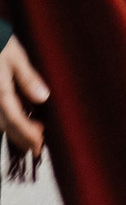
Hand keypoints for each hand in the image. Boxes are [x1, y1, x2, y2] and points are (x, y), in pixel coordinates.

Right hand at [0, 36, 47, 156]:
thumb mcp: (16, 57)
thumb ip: (28, 78)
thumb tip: (43, 97)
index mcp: (0, 93)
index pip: (15, 121)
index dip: (27, 136)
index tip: (39, 146)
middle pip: (6, 126)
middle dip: (22, 136)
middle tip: (39, 143)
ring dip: (14, 129)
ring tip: (33, 130)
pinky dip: (8, 118)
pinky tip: (20, 115)